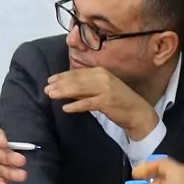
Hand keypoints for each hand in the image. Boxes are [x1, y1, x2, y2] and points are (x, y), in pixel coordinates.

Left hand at [44, 66, 158, 139]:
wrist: (137, 111)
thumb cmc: (117, 100)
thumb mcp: (101, 89)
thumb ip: (85, 88)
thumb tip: (67, 89)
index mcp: (100, 72)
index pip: (78, 73)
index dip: (63, 76)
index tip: (50, 80)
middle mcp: (102, 77)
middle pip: (77, 80)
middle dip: (60, 84)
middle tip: (46, 89)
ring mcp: (105, 89)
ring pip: (80, 89)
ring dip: (64, 92)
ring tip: (51, 95)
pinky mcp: (107, 101)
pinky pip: (88, 103)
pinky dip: (76, 105)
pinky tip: (65, 108)